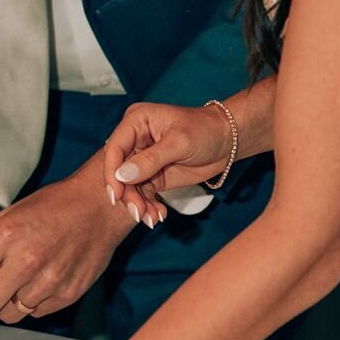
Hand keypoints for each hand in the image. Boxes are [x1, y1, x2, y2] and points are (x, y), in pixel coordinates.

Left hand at [0, 153, 140, 323]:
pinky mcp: (68, 294)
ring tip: (19, 281)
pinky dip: (33, 302)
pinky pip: (36, 313)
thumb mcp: (7, 215)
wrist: (98, 207)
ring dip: (7, 303)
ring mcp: (48, 281)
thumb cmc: (50, 208)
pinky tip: (42, 280)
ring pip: (9, 315)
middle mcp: (25, 261)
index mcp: (4, 236)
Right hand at [103, 101, 233, 220]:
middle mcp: (135, 139)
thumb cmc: (205, 130)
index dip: (112, 173)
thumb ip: (151, 159)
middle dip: (128, 194)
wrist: (227, 141)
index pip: (115, 148)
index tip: (116, 195)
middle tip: (139, 213)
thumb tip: (122, 175)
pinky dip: (149, 206)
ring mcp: (143, 159)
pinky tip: (159, 214)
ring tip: (151, 218)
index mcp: (136, 121)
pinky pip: (143, 193)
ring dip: (138, 204)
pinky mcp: (152, 174)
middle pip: (119, 171)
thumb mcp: (179, 142)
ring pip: (130, 186)